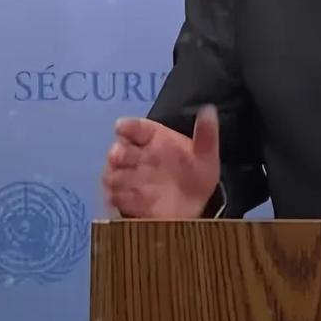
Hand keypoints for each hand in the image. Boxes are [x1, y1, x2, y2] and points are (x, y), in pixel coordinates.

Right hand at [101, 105, 220, 218]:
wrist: (195, 211)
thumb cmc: (198, 178)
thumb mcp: (206, 155)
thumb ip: (206, 134)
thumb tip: (208, 109)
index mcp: (157, 140)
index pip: (138, 128)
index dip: (128, 126)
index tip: (120, 127)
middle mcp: (140, 156)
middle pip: (119, 150)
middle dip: (117, 152)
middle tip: (117, 156)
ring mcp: (131, 178)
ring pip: (112, 173)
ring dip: (115, 175)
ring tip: (122, 180)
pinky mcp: (127, 200)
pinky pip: (115, 197)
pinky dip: (117, 196)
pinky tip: (123, 198)